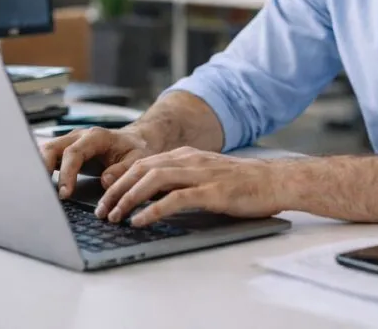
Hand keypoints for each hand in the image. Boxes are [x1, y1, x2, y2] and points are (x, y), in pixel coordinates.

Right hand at [40, 126, 157, 198]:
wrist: (136, 140)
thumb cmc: (136, 149)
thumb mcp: (138, 159)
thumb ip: (123, 170)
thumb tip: (105, 181)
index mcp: (96, 137)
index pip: (74, 153)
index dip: (66, 173)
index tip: (65, 193)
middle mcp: (79, 137)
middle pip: (52, 147)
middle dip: (42, 168)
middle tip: (42, 192)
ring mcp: (70, 142)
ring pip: (45, 151)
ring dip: (38, 168)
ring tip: (36, 190)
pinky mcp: (66, 151)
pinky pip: (48, 157)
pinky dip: (41, 170)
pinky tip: (38, 186)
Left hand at [93, 147, 285, 226]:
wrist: (276, 181)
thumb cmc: (243, 184)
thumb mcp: (206, 176)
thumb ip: (182, 181)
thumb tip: (153, 199)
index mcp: (185, 156)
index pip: (142, 163)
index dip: (120, 180)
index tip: (104, 197)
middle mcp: (189, 160)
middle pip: (141, 169)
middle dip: (116, 190)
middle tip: (101, 210)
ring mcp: (200, 174)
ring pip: (153, 180)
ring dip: (129, 198)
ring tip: (115, 216)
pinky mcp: (211, 191)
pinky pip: (175, 198)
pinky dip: (153, 209)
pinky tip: (140, 221)